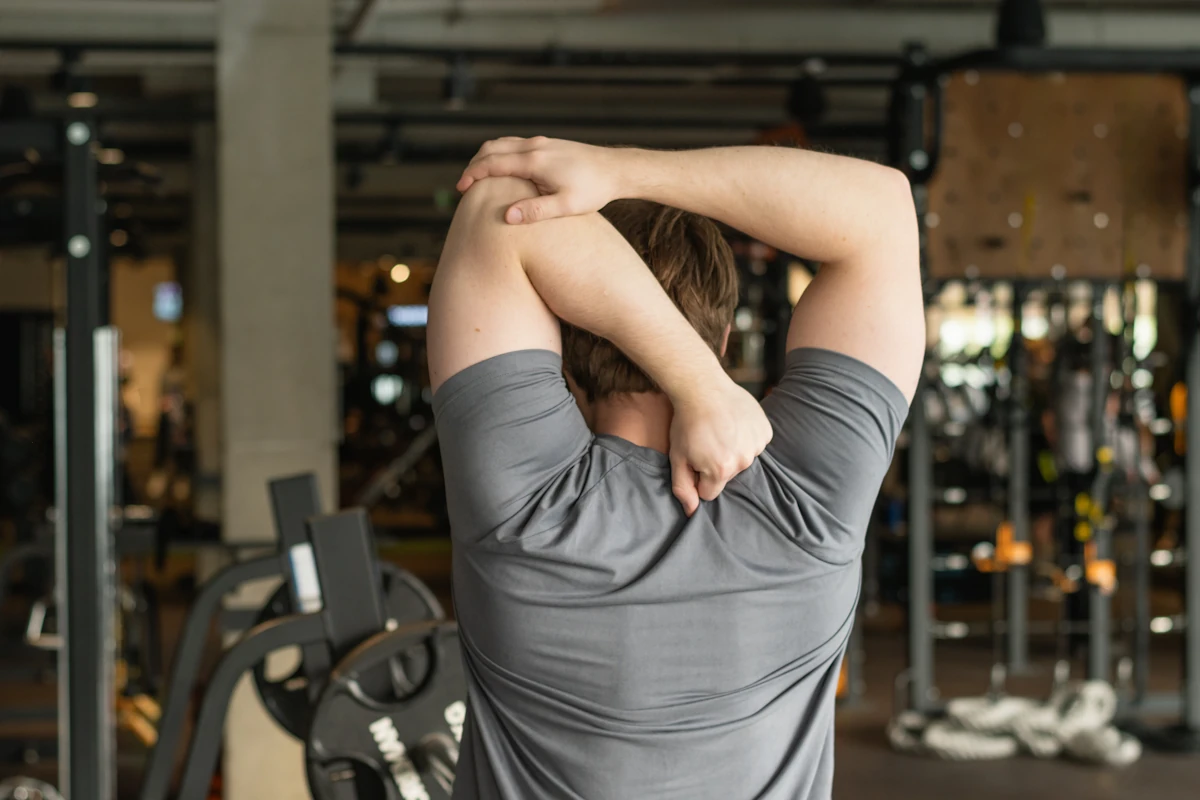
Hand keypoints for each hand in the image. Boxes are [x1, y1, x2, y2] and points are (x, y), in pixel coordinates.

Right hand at [457, 137, 626, 223]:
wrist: (616, 170)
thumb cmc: (593, 190)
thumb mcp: (566, 206)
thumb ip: (536, 211)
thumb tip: (507, 217)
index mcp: (534, 160)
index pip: (492, 163)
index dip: (472, 175)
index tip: (460, 190)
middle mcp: (535, 146)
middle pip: (491, 148)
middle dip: (473, 166)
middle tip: (463, 187)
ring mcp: (541, 143)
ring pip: (502, 143)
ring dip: (485, 158)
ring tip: (478, 180)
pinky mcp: (548, 145)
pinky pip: (514, 145)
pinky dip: (499, 155)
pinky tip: (502, 172)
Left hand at [668, 380, 772, 515]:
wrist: (703, 387)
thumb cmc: (686, 422)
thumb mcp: (677, 457)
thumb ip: (682, 487)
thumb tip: (692, 512)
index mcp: (721, 470)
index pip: (710, 492)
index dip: (698, 477)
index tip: (694, 459)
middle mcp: (743, 461)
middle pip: (727, 476)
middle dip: (716, 464)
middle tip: (706, 441)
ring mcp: (757, 445)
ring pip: (742, 460)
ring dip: (732, 450)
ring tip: (720, 431)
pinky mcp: (765, 431)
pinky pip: (755, 444)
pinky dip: (746, 437)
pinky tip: (734, 424)